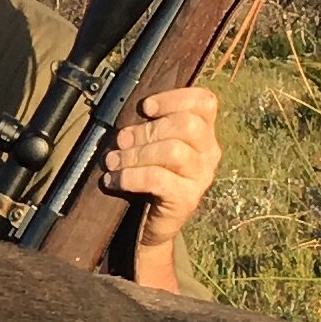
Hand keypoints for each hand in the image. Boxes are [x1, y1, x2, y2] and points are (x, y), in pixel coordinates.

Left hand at [100, 84, 220, 292]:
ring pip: (173, 151)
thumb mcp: (152, 146)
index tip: (146, 108)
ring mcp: (201, 177)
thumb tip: (127, 112)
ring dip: (135, 154)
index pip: (204, 102)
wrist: (149, 223)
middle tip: (121, 140)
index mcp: (203, 132)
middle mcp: (208, 153)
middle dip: (147, 130)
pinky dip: (130, 176)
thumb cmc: (148, 177)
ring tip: (112, 161)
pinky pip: (158, 179)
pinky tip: (113, 180)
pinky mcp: (187, 199)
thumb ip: (150, 126)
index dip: (175, 98)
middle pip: (187, 124)